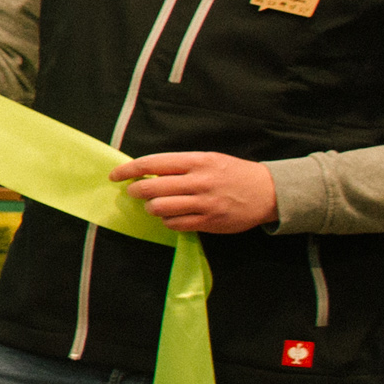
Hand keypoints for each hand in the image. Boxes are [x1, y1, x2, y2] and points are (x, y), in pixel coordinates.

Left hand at [118, 151, 277, 235]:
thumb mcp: (208, 159)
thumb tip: (147, 171)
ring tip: (154, 205)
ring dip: (151, 207)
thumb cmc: (233, 173)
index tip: (115, 175)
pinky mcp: (209, 222)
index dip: (129, 170)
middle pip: (152, 187)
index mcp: (197, 161)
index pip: (153, 163)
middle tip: (133, 192)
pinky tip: (170, 216)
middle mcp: (199, 181)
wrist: (268, 192)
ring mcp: (204, 203)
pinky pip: (176, 224)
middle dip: (136, 191)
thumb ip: (180, 165)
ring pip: (161, 208)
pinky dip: (167, 221)